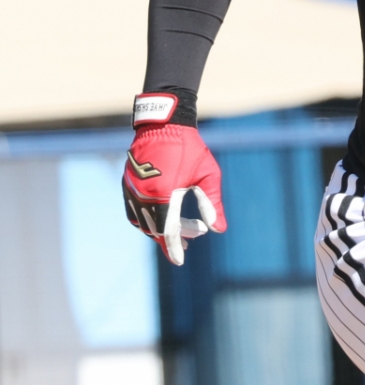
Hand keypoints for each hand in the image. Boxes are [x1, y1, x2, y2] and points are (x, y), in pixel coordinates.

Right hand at [122, 93, 225, 266]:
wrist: (164, 123)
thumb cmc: (190, 148)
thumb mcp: (208, 175)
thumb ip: (212, 203)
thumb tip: (218, 230)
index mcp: (165, 192)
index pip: (168, 230)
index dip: (174, 248)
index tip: (180, 261)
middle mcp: (144, 192)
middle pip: (156, 227)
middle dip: (173, 237)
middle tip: (193, 237)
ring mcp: (132, 188)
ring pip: (141, 221)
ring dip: (158, 230)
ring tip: (178, 232)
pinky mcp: (126, 182)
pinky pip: (132, 210)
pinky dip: (144, 220)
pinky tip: (159, 220)